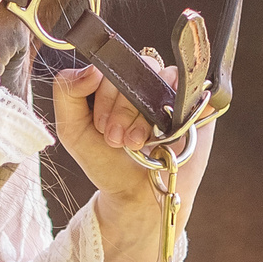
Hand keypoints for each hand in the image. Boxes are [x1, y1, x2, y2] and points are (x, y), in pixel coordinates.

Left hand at [54, 61, 218, 261]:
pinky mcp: (195, 105)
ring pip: (161, 78)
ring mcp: (170, 92)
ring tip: (136, 144)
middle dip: (122, 108)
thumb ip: (67, 94)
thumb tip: (90, 68)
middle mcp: (143, 82)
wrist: (138, 197)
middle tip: (116, 141)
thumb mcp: (73, 130)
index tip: (101, 126)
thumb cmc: (106, 163)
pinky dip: (176, 108)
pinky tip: (163, 134)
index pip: (112, 64)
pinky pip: (191, 88)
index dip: (105, 93)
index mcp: (114, 82)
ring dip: (144, 114)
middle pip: (137, 69)